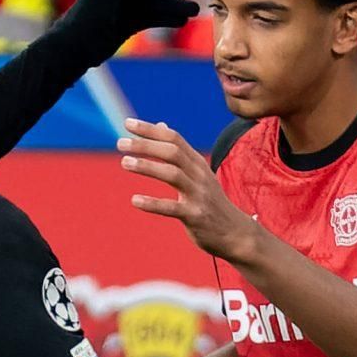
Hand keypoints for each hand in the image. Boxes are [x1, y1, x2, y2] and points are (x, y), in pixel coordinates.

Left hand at [123, 117, 262, 262]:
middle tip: (120, 143)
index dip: (151, 130)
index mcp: (197, 163)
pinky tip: (135, 199)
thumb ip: (179, 151)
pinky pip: (172, 207)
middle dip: (145, 145)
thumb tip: (161, 125)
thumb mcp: (198, 173)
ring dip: (147, 166)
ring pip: (172, 174)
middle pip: (172, 152)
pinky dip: (153, 203)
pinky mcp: (195, 216)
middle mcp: (199, 175)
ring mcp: (198, 195)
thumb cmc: (211, 202)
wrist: (236, 233)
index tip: (128, 123)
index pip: (174, 138)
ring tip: (124, 162)